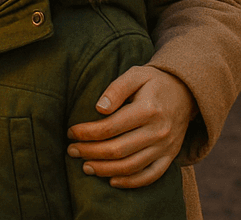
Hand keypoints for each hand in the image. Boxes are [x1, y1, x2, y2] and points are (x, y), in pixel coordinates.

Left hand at [66, 66, 196, 187]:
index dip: (87, 132)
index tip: (71, 132)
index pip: (111, 127)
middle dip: (90, 152)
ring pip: (131, 166)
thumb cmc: (153, 82)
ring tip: (85, 166)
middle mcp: (158, 132)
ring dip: (105, 169)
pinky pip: (150, 176)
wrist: (186, 94)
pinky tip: (112, 181)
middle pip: (118, 149)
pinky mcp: (170, 157)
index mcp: (148, 110)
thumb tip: (99, 108)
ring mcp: (165, 148)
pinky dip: (131, 182)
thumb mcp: (135, 75)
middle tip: (71, 150)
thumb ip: (116, 89)